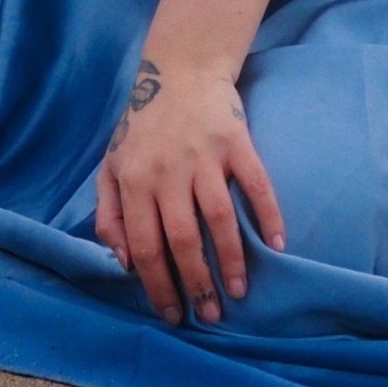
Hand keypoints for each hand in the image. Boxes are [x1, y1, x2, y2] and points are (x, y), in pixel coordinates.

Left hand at [94, 57, 286, 324]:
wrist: (181, 70)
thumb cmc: (143, 127)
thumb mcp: (111, 167)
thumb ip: (109, 215)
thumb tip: (124, 263)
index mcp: (134, 181)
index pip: (145, 246)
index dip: (159, 285)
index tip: (173, 314)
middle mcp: (168, 171)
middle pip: (183, 239)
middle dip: (197, 285)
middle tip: (211, 317)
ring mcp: (204, 156)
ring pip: (219, 218)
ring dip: (230, 260)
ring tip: (238, 291)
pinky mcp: (236, 142)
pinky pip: (256, 184)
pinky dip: (268, 215)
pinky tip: (277, 244)